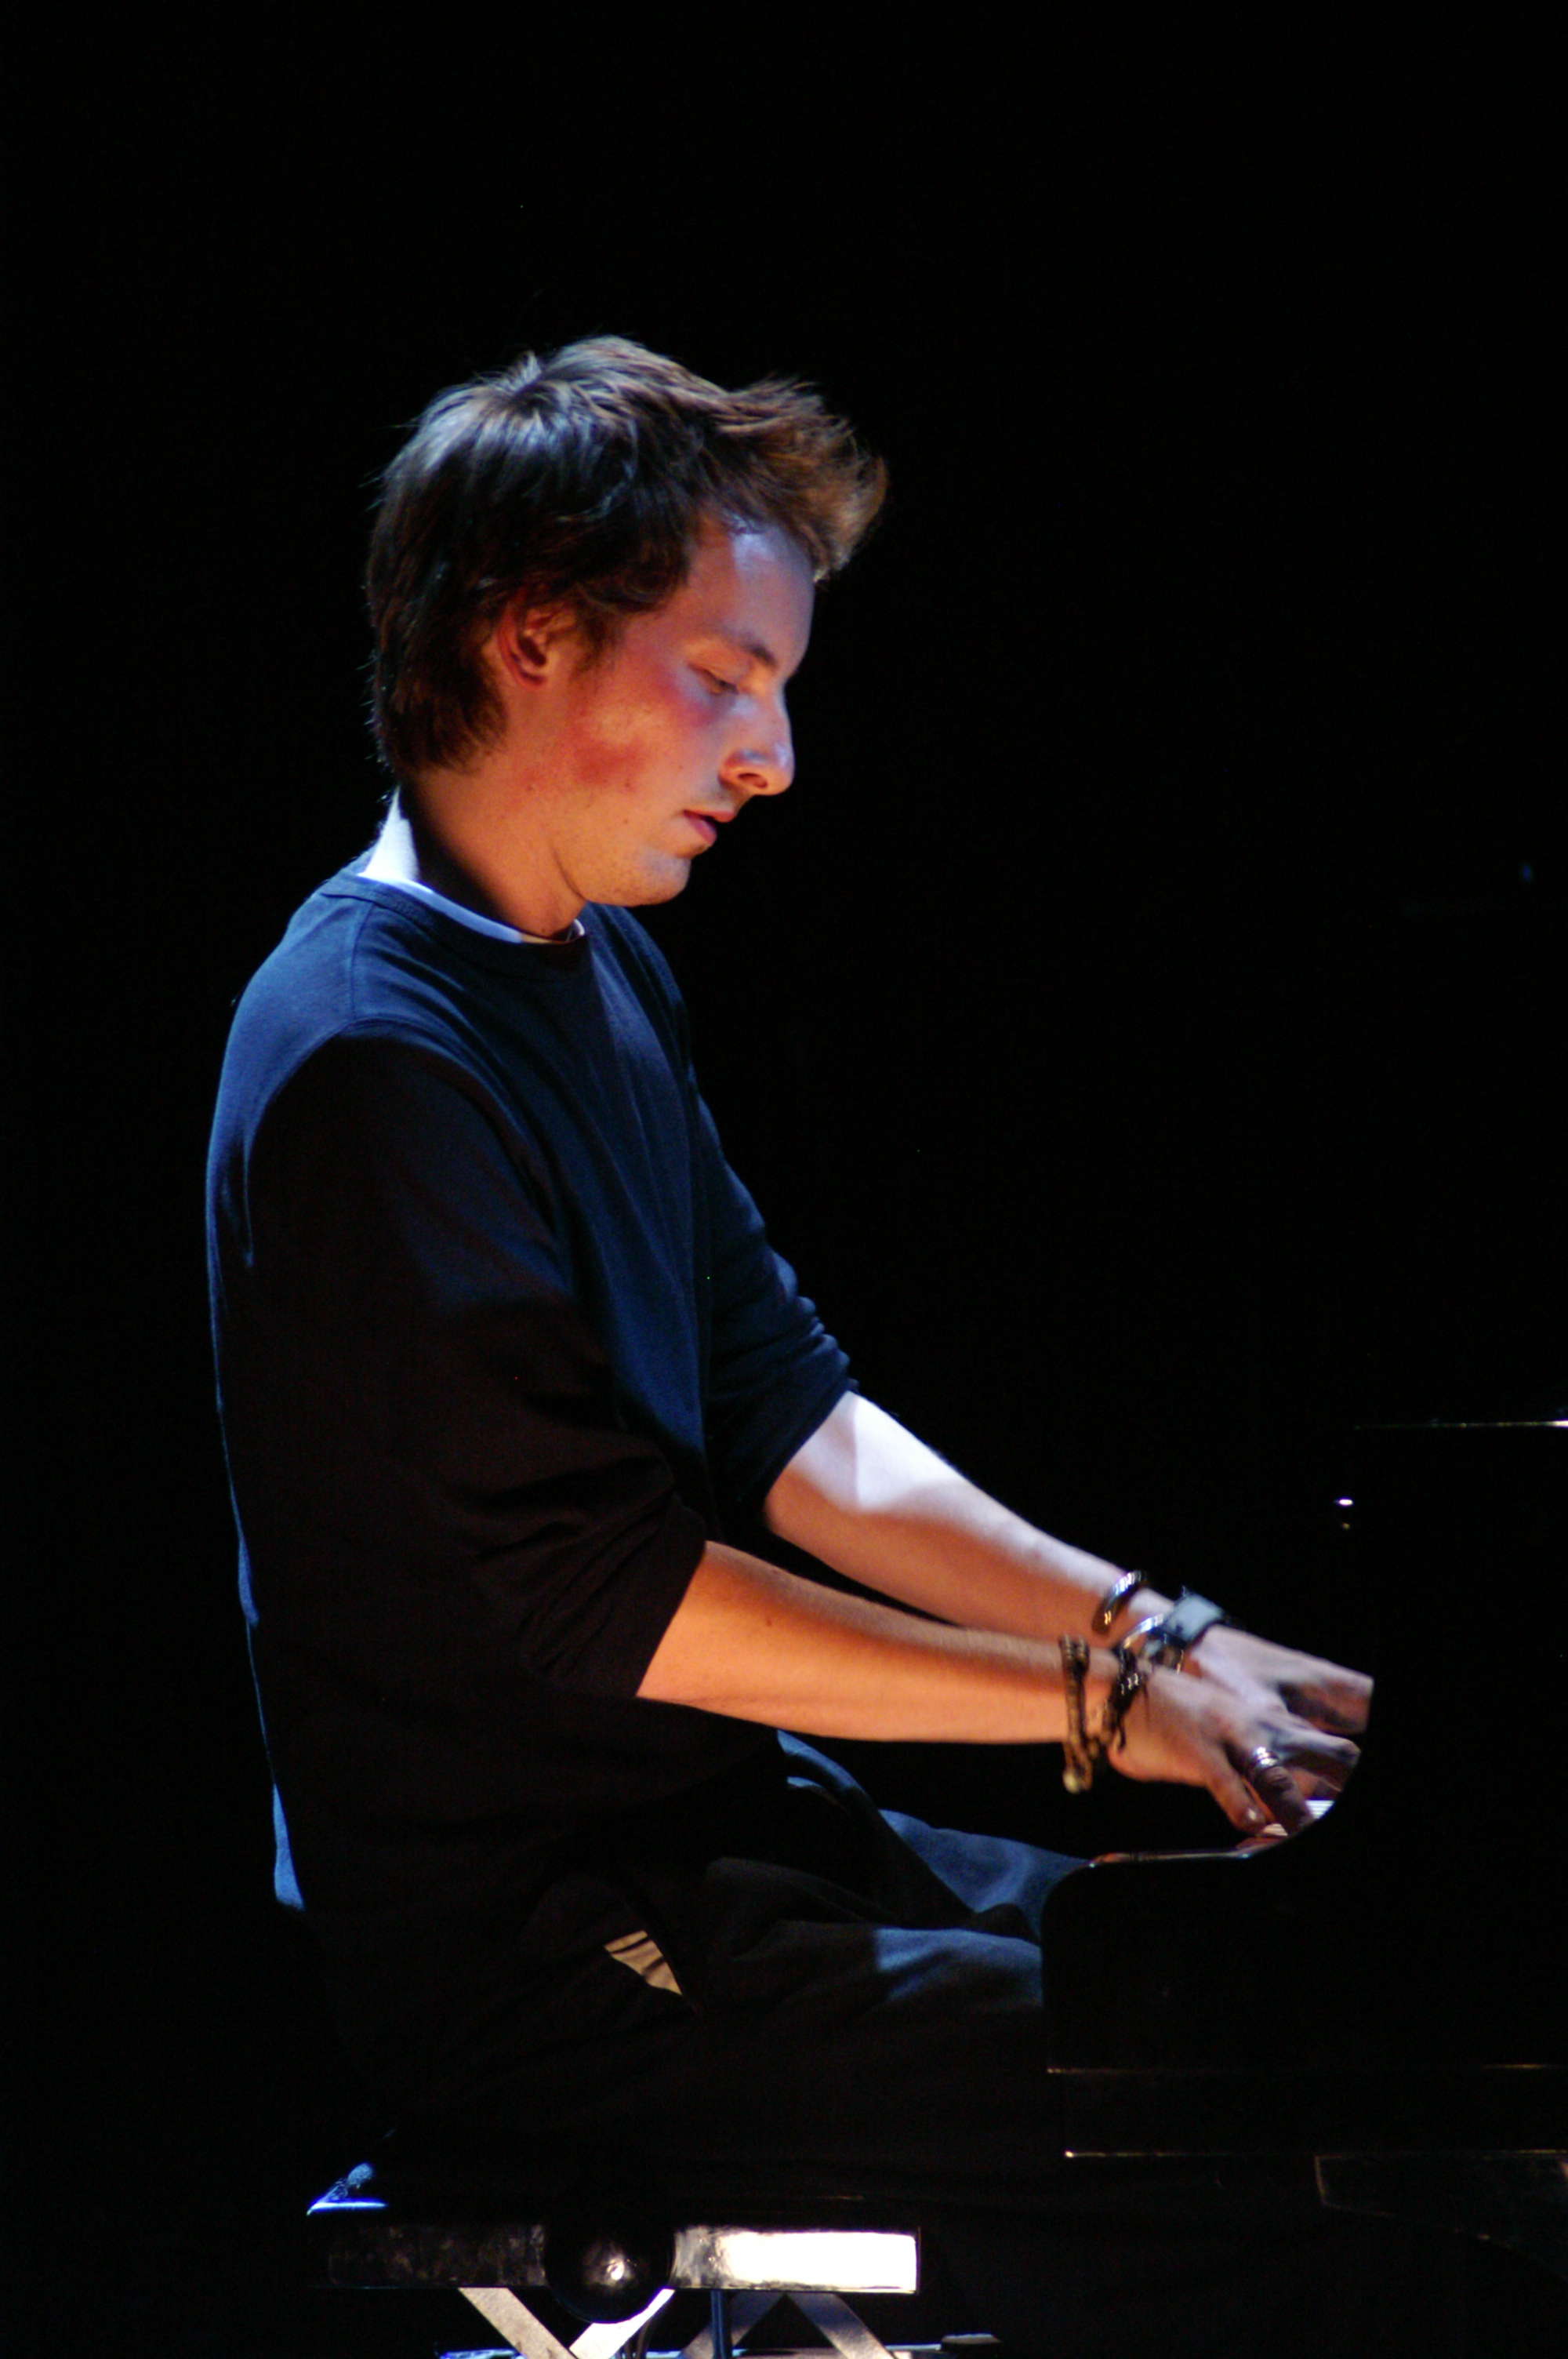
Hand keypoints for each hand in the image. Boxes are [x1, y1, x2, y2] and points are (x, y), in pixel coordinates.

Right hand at [1109, 1632, 1365, 1834]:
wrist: (1126, 1690)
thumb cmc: (1184, 1722)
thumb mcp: (1236, 1739)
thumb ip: (1268, 1773)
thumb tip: (1291, 1815)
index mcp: (1280, 1725)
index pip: (1342, 1752)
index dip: (1361, 1778)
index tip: (1372, 1804)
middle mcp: (1267, 1728)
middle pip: (1332, 1756)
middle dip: (1349, 1787)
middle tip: (1358, 1824)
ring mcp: (1233, 1738)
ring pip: (1279, 1776)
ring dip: (1299, 1810)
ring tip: (1309, 1834)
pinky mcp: (1199, 1751)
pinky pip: (1225, 1781)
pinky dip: (1240, 1803)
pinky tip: (1250, 1823)